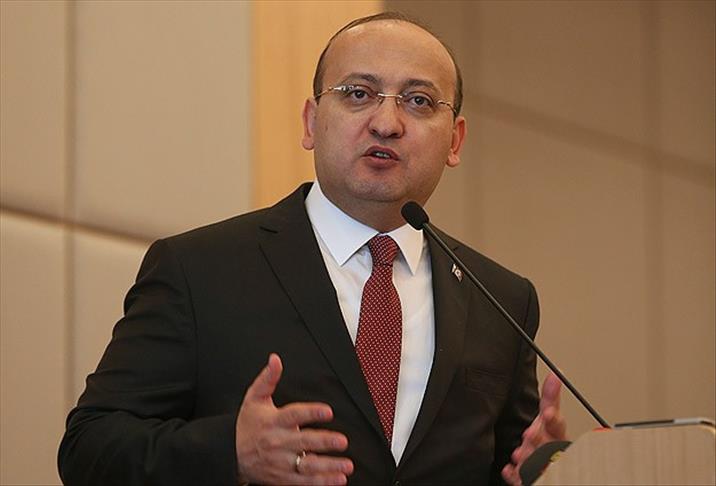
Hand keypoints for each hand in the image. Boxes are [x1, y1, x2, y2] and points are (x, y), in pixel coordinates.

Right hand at [235, 353, 353, 484]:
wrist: (229, 453)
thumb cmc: (247, 424)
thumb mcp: (254, 398)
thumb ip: (268, 378)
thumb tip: (275, 359)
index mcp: (273, 421)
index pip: (294, 415)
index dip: (311, 412)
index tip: (328, 411)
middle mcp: (277, 442)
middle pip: (303, 441)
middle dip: (324, 442)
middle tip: (342, 441)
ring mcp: (280, 462)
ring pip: (306, 466)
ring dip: (328, 467)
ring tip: (346, 465)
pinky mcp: (282, 477)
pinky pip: (303, 482)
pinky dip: (321, 482)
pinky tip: (337, 480)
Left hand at [501, 372, 566, 485]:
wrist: (546, 468)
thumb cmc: (547, 442)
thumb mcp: (549, 418)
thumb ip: (550, 398)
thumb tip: (554, 375)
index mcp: (557, 435)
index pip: (557, 424)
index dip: (553, 418)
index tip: (547, 413)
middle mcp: (553, 451)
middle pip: (548, 445)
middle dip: (539, 440)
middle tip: (529, 434)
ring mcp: (544, 466)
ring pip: (538, 463)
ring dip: (529, 457)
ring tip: (519, 454)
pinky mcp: (532, 479)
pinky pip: (522, 479)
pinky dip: (515, 475)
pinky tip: (509, 470)